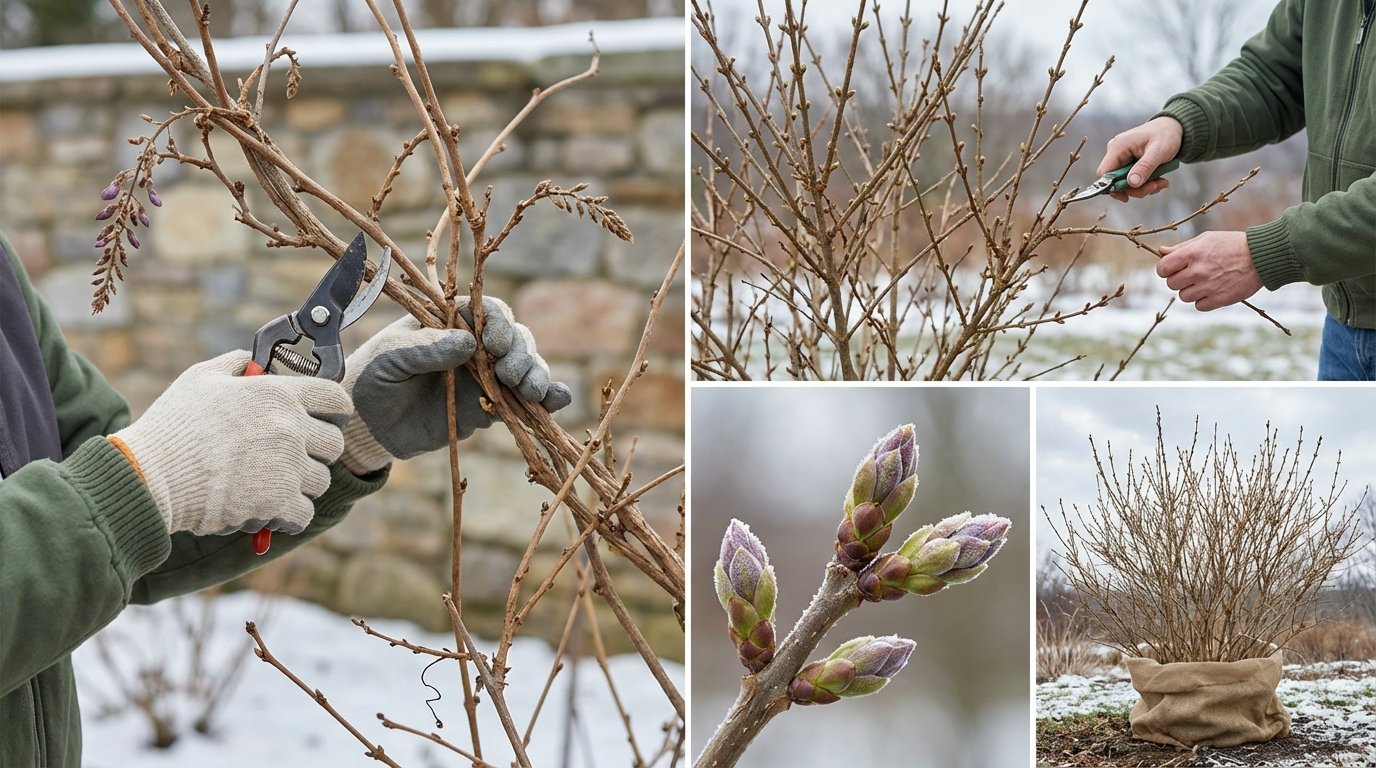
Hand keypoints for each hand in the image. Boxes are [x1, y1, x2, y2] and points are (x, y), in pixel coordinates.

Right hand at [111, 351, 349, 535]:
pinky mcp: (279, 501)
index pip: (336, 398)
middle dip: (315, 453)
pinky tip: (270, 512)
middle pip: (333, 444)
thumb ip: (235, 365)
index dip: (336, 411)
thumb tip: (253, 362)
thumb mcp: (200, 378)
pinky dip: (289, 517)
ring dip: (299, 486)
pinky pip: (304, 512)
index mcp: (276, 394)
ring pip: (319, 481)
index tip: (329, 420)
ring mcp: (287, 465)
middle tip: (289, 459)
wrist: (149, 477)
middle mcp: (290, 427)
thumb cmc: (171, 428)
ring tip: (267, 485)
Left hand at [340, 297, 572, 473]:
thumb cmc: (372, 377)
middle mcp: (475, 345)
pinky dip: (547, 399)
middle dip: (521, 353)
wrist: (367, 424)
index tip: (493, 345)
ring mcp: (486, 376)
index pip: (489, 312)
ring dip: (537, 375)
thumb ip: (426, 347)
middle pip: (516, 338)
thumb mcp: (391, 357)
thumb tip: (467, 342)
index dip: (499, 325)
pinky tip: (558, 400)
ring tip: (533, 392)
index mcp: (453, 321)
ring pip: (526, 367)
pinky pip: (524, 401)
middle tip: (508, 375)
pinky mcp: (491, 407)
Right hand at [1098, 116, 1182, 201]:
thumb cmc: (1166, 135)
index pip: (1104, 173)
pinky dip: (1145, 183)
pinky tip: (1158, 179)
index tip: (1128, 196)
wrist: (1173, 128)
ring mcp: (1122, 158)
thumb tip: (1131, 183)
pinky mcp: (1128, 163)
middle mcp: (1116, 153)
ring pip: (1125, 183)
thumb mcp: (1158, 152)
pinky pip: (1132, 179)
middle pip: (1115, 181)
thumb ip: (1144, 167)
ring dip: (1143, 187)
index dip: (1113, 187)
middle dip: (1136, 188)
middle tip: (1155, 186)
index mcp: (1118, 147)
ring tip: (1161, 182)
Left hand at [1157, 231, 1262, 310]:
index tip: (1174, 268)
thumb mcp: (1206, 239)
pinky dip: (1203, 300)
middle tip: (1193, 274)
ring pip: (1183, 296)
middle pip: (1171, 284)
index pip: (1162, 269)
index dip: (1165, 269)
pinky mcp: (1219, 299)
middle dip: (1178, 280)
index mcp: (1192, 253)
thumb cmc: (1231, 244)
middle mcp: (1198, 270)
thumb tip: (1161, 251)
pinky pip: (1198, 306)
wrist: (1261, 256)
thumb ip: (1181, 247)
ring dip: (1191, 291)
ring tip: (1205, 281)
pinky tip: (1213, 290)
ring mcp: (1208, 286)